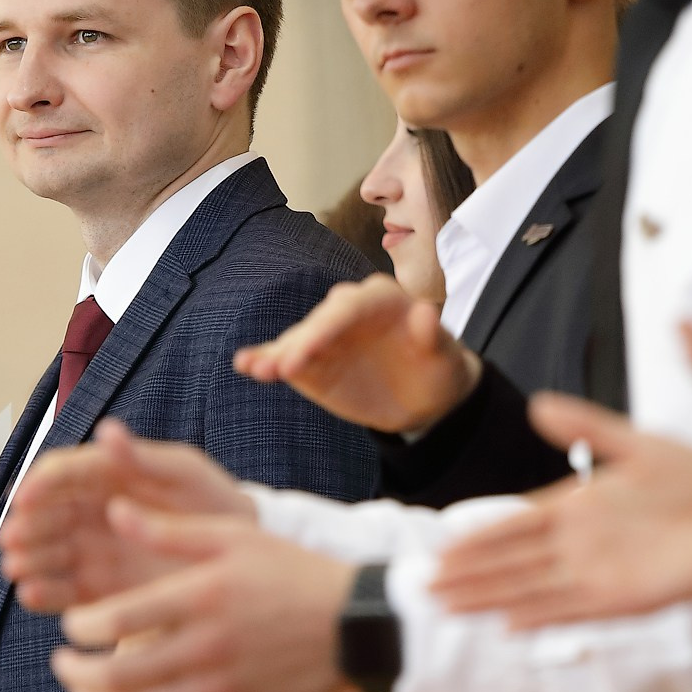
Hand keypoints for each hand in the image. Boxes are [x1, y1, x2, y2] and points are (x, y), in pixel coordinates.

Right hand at [0, 419, 253, 613]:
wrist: (237, 558)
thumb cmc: (212, 502)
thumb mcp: (185, 473)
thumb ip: (143, 457)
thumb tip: (106, 429)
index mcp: (105, 475)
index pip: (57, 473)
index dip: (36, 485)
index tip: (25, 499)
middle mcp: (88, 512)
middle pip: (41, 515)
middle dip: (23, 526)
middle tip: (14, 539)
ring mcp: (89, 551)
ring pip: (43, 554)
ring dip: (25, 559)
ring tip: (19, 568)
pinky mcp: (95, 589)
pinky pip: (58, 592)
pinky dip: (41, 593)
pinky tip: (33, 593)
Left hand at [51, 504, 356, 691]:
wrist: (355, 627)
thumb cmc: (292, 574)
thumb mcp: (232, 536)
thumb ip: (167, 529)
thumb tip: (112, 509)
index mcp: (200, 598)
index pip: (113, 621)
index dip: (78, 627)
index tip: (71, 624)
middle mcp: (206, 650)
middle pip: (116, 677)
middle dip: (75, 673)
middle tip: (63, 662)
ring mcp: (220, 691)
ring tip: (84, 689)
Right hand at [233, 274, 481, 434]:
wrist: (425, 393)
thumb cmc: (438, 368)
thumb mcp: (445, 357)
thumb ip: (433, 336)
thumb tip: (425, 313)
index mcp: (380, 298)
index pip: (349, 307)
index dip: (328, 326)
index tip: (310, 349)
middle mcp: (347, 311)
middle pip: (317, 324)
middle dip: (298, 345)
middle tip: (281, 367)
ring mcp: (327, 336)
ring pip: (297, 341)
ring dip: (275, 354)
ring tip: (254, 367)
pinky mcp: (312, 360)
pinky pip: (286, 357)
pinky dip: (266, 360)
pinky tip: (246, 364)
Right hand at [430, 394, 691, 628]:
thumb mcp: (639, 444)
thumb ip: (587, 427)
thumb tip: (537, 405)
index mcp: (582, 507)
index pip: (517, 523)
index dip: (479, 534)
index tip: (441, 543)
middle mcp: (582, 545)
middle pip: (512, 562)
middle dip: (469, 573)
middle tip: (424, 583)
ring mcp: (600, 575)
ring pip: (529, 589)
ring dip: (488, 598)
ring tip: (446, 606)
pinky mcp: (625, 599)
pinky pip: (571, 611)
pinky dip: (539, 618)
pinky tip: (506, 625)